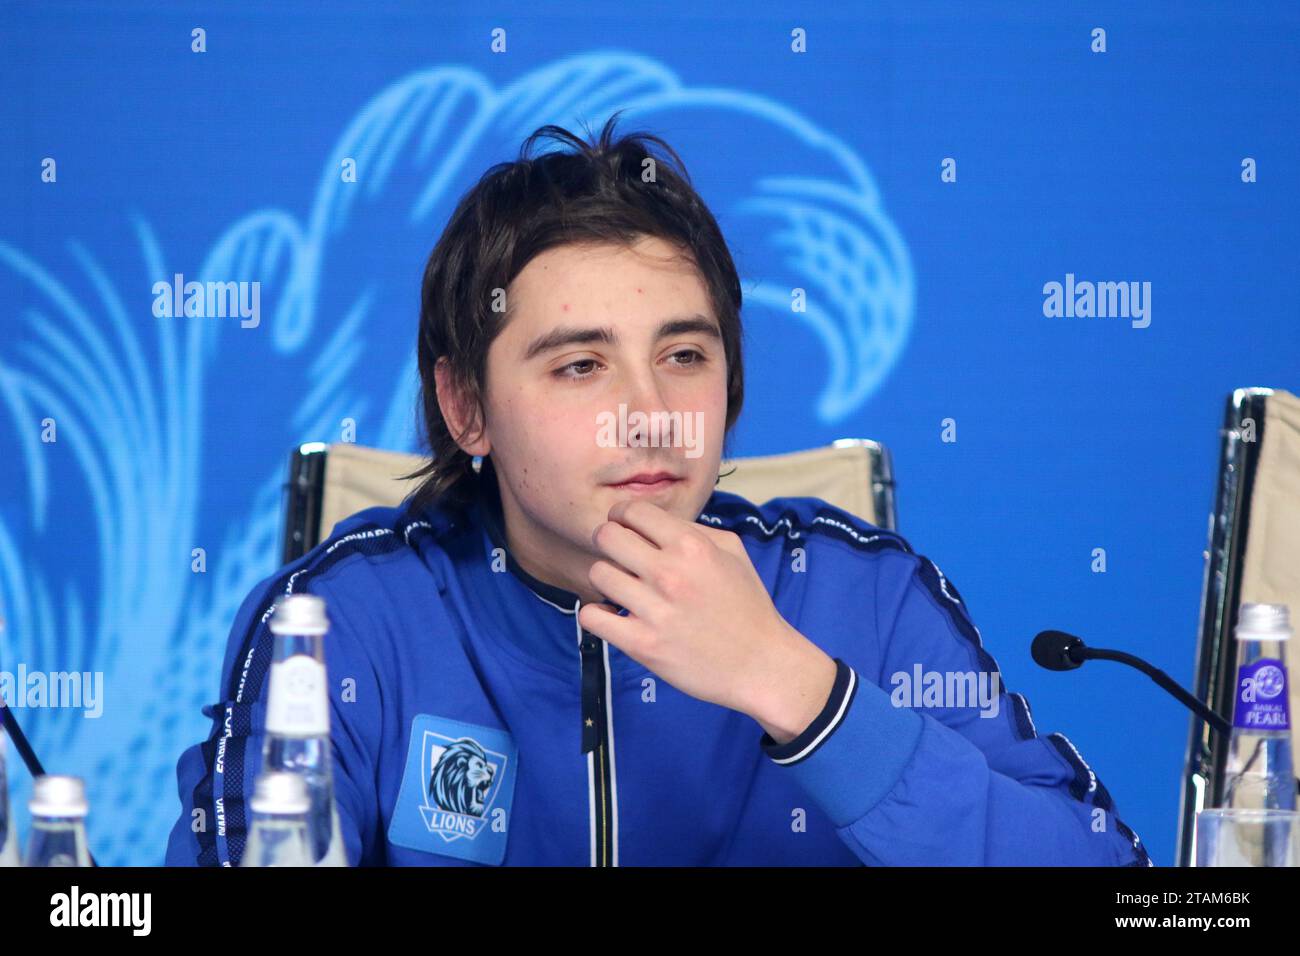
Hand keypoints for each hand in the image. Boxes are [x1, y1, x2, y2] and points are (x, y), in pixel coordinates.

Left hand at [577, 499, 835, 739]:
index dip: (623, 516)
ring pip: (597, 574)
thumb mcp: (733, 553)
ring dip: (605, 579)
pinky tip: (612, 616)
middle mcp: (671, 574)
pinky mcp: (643, 645)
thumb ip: (695, 530)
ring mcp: (655, 610)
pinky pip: (592, 617)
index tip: (626, 528)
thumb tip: (656, 521)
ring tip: (621, 589)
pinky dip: (596, 614)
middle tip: (617, 555)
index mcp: (693, 546)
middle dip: (607, 541)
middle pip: (607, 537)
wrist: (762, 665)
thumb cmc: (748, 606)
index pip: (633, 511)